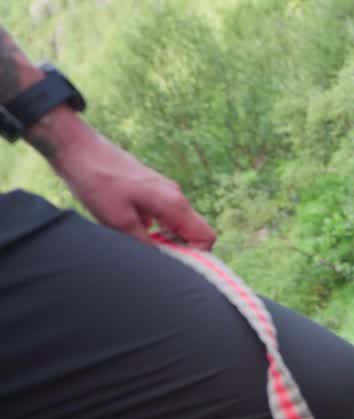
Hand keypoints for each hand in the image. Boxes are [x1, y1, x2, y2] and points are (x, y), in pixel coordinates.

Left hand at [44, 109, 216, 249]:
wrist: (78, 149)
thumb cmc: (98, 181)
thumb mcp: (118, 221)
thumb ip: (144, 244)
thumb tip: (160, 264)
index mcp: (173, 204)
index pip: (205, 237)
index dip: (197, 256)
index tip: (174, 266)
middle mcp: (175, 197)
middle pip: (195, 232)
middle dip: (181, 250)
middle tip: (155, 259)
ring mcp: (165, 192)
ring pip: (179, 225)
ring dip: (166, 240)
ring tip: (142, 247)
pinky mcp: (152, 190)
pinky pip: (165, 216)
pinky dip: (156, 229)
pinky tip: (132, 231)